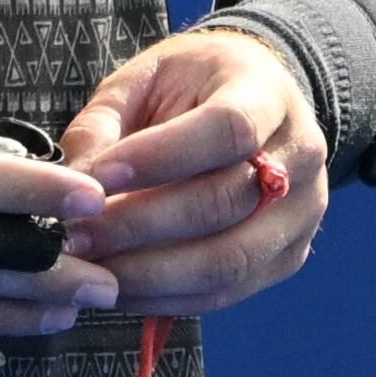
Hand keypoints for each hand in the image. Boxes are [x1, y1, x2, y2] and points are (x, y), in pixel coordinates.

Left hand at [59, 26, 327, 312]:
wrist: (254, 104)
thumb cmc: (192, 86)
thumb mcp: (145, 78)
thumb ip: (106, 122)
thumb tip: (75, 181)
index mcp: (266, 92)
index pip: (228, 129)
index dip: (161, 157)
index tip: (99, 177)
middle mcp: (299, 156)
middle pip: (224, 203)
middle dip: (140, 225)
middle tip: (77, 234)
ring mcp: (300, 214)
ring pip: (229, 261)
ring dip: (150, 273)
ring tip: (92, 267)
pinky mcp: (287, 258)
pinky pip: (226, 293)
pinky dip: (167, 298)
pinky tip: (120, 288)